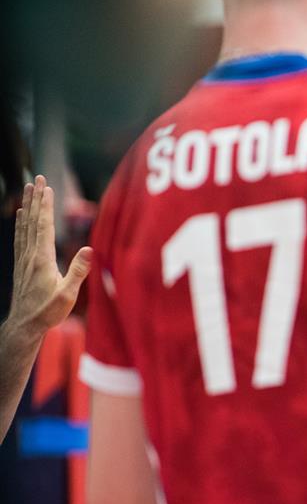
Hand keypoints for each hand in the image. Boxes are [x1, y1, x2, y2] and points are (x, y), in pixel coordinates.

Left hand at [7, 176, 91, 342]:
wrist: (24, 325)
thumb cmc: (48, 312)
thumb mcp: (67, 294)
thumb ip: (78, 271)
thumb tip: (90, 249)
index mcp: (42, 260)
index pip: (44, 227)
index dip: (46, 206)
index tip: (47, 188)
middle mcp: (30, 256)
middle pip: (33, 221)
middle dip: (36, 199)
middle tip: (36, 178)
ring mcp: (24, 259)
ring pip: (25, 227)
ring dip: (27, 206)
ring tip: (28, 189)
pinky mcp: (21, 265)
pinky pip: (20, 238)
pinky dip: (20, 223)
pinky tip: (20, 215)